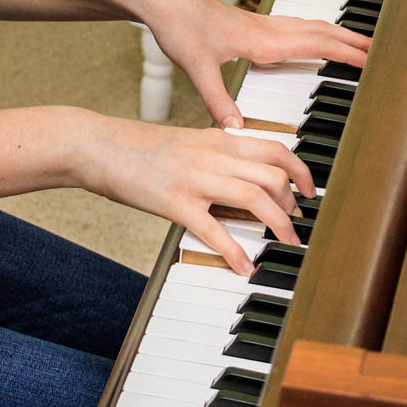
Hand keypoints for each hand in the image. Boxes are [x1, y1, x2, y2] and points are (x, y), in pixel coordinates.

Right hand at [74, 112, 314, 275]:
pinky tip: (244, 267)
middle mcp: (213, 155)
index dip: (301, 172)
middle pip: (273, 174)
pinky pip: (214, 229)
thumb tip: (241, 178)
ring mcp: (195, 178)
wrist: (97, 144)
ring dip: (278, 224)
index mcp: (217, 139)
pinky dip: (234, 251)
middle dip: (294, 203)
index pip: (276, 149)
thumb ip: (216, 156)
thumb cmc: (137, 148)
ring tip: (286, 244)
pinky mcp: (174, 202)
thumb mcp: (185, 143)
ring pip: (255, 197)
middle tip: (297, 224)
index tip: (309, 192)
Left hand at [140, 0, 369, 128]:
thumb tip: (238, 128)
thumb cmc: (178, 26)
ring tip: (355, 43)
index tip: (373, 59)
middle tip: (380, 50)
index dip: (346, 52)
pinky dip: (312, 32)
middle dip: (351, 40)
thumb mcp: (196, 68)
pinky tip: (308, 40)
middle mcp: (265, 29)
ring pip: (307, 26)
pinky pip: (292, 27)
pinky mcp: (248, 24)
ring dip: (334, 33)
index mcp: (261, 39)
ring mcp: (258, 24)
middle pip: (320, 31)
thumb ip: (218, 99)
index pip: (315, 45)